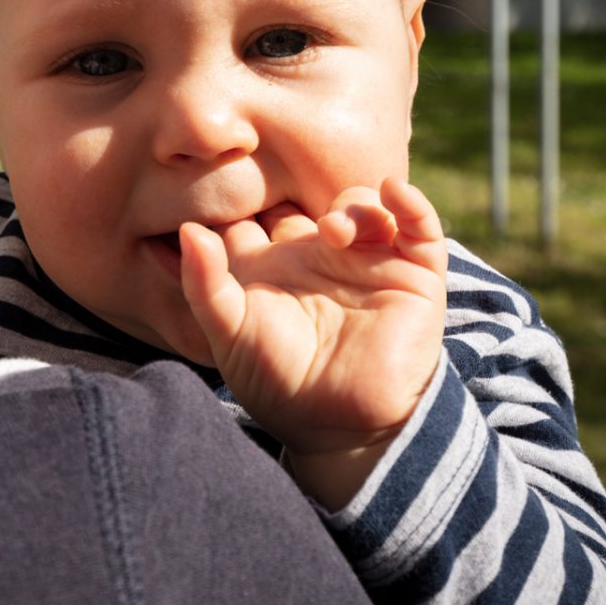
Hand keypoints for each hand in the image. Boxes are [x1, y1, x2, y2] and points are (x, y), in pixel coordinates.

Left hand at [179, 178, 447, 509]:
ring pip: (364, 205)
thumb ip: (204, 283)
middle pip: (314, 196)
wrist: (340, 431)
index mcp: (274, 263)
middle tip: (301, 194)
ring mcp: (368, 264)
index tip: (243, 173)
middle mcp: (319, 256)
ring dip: (354, 203)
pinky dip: (412, 204)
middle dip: (307, 181)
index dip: (255, 189)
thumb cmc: (277, 385)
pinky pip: (420, 228)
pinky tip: (392, 193)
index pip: (264, 207)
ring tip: (336, 232)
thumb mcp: (228, 334)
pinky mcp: (414, 278)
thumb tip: (186, 229)